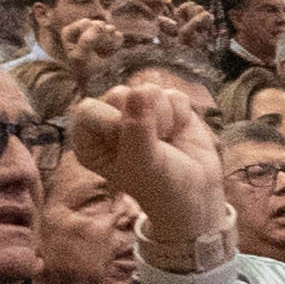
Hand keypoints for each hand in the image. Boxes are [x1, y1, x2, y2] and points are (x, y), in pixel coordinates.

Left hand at [73, 75, 230, 266]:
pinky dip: (181, 115)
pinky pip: (172, 94)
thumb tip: (140, 90)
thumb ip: (136, 128)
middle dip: (143, 120)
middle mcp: (111, 120)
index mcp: (90, 138)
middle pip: (119, 94)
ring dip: (164, 119)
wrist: (196, 193)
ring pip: (148, 90)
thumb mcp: (142, 163)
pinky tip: (178, 133)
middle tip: (153, 146)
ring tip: (166, 142)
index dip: (112, 123)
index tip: (130, 147)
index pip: (88, 110)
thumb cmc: (161, 186)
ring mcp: (139, 110)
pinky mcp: (166, 105)